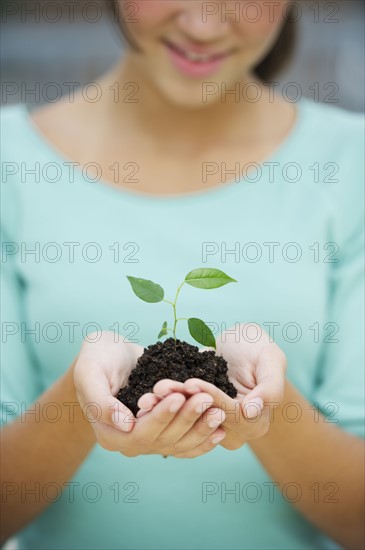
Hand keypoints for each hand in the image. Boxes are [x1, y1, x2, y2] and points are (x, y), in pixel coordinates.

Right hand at [73, 331, 226, 457]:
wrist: (110, 354)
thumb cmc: (96, 358)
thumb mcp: (90, 373)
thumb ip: (101, 401)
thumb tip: (126, 425)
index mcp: (110, 434)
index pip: (141, 433)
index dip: (162, 417)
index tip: (179, 396)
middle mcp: (130, 443)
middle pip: (164, 440)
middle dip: (187, 419)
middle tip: (207, 398)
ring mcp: (149, 439)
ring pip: (179, 444)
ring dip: (201, 429)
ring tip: (219, 411)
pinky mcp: (164, 430)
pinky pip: (185, 442)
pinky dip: (203, 437)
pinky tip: (221, 428)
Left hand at [138, 323, 286, 449]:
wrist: (239, 343)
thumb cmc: (259, 347)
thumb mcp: (271, 359)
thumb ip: (270, 387)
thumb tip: (252, 411)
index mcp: (255, 421)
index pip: (230, 412)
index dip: (210, 397)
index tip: (190, 382)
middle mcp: (233, 430)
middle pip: (206, 419)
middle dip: (182, 403)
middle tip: (160, 388)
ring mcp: (212, 424)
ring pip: (189, 418)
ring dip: (168, 405)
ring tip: (152, 391)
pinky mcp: (195, 415)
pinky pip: (179, 412)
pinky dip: (165, 403)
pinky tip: (149, 394)